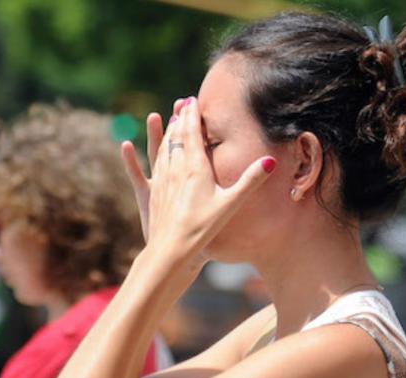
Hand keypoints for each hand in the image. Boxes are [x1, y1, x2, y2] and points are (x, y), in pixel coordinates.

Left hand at [121, 97, 275, 264]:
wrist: (172, 249)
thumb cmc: (204, 227)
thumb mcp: (231, 203)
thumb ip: (250, 180)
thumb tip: (270, 161)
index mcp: (195, 167)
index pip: (192, 133)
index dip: (193, 115)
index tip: (193, 100)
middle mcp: (175, 168)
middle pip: (176, 136)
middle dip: (180, 118)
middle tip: (183, 103)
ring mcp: (162, 180)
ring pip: (162, 148)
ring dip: (166, 131)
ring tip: (169, 119)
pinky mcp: (152, 193)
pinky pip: (148, 167)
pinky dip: (144, 153)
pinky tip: (135, 147)